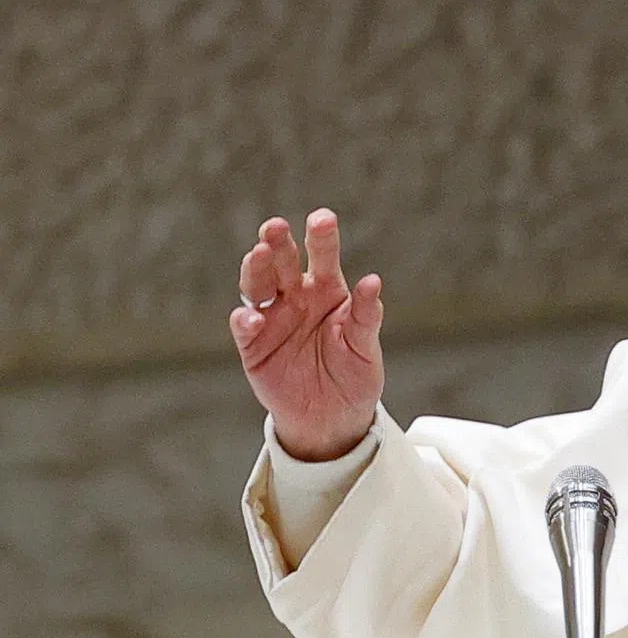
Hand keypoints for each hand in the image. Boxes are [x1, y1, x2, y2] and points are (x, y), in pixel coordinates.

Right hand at [229, 208, 383, 460]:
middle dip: (278, 242)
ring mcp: (272, 319)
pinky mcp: (254, 346)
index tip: (323, 218)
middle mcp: (295, 297)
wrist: (334, 419)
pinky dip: (246, 320)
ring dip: (256, 268)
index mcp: (326, 290)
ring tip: (260, 254)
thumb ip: (365, 317)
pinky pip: (245, 327)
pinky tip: (255, 318)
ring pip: (257, 285)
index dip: (321, 238)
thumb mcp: (365, 347)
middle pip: (282, 262)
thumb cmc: (354, 375)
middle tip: (277, 227)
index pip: (322, 257)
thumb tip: (372, 282)